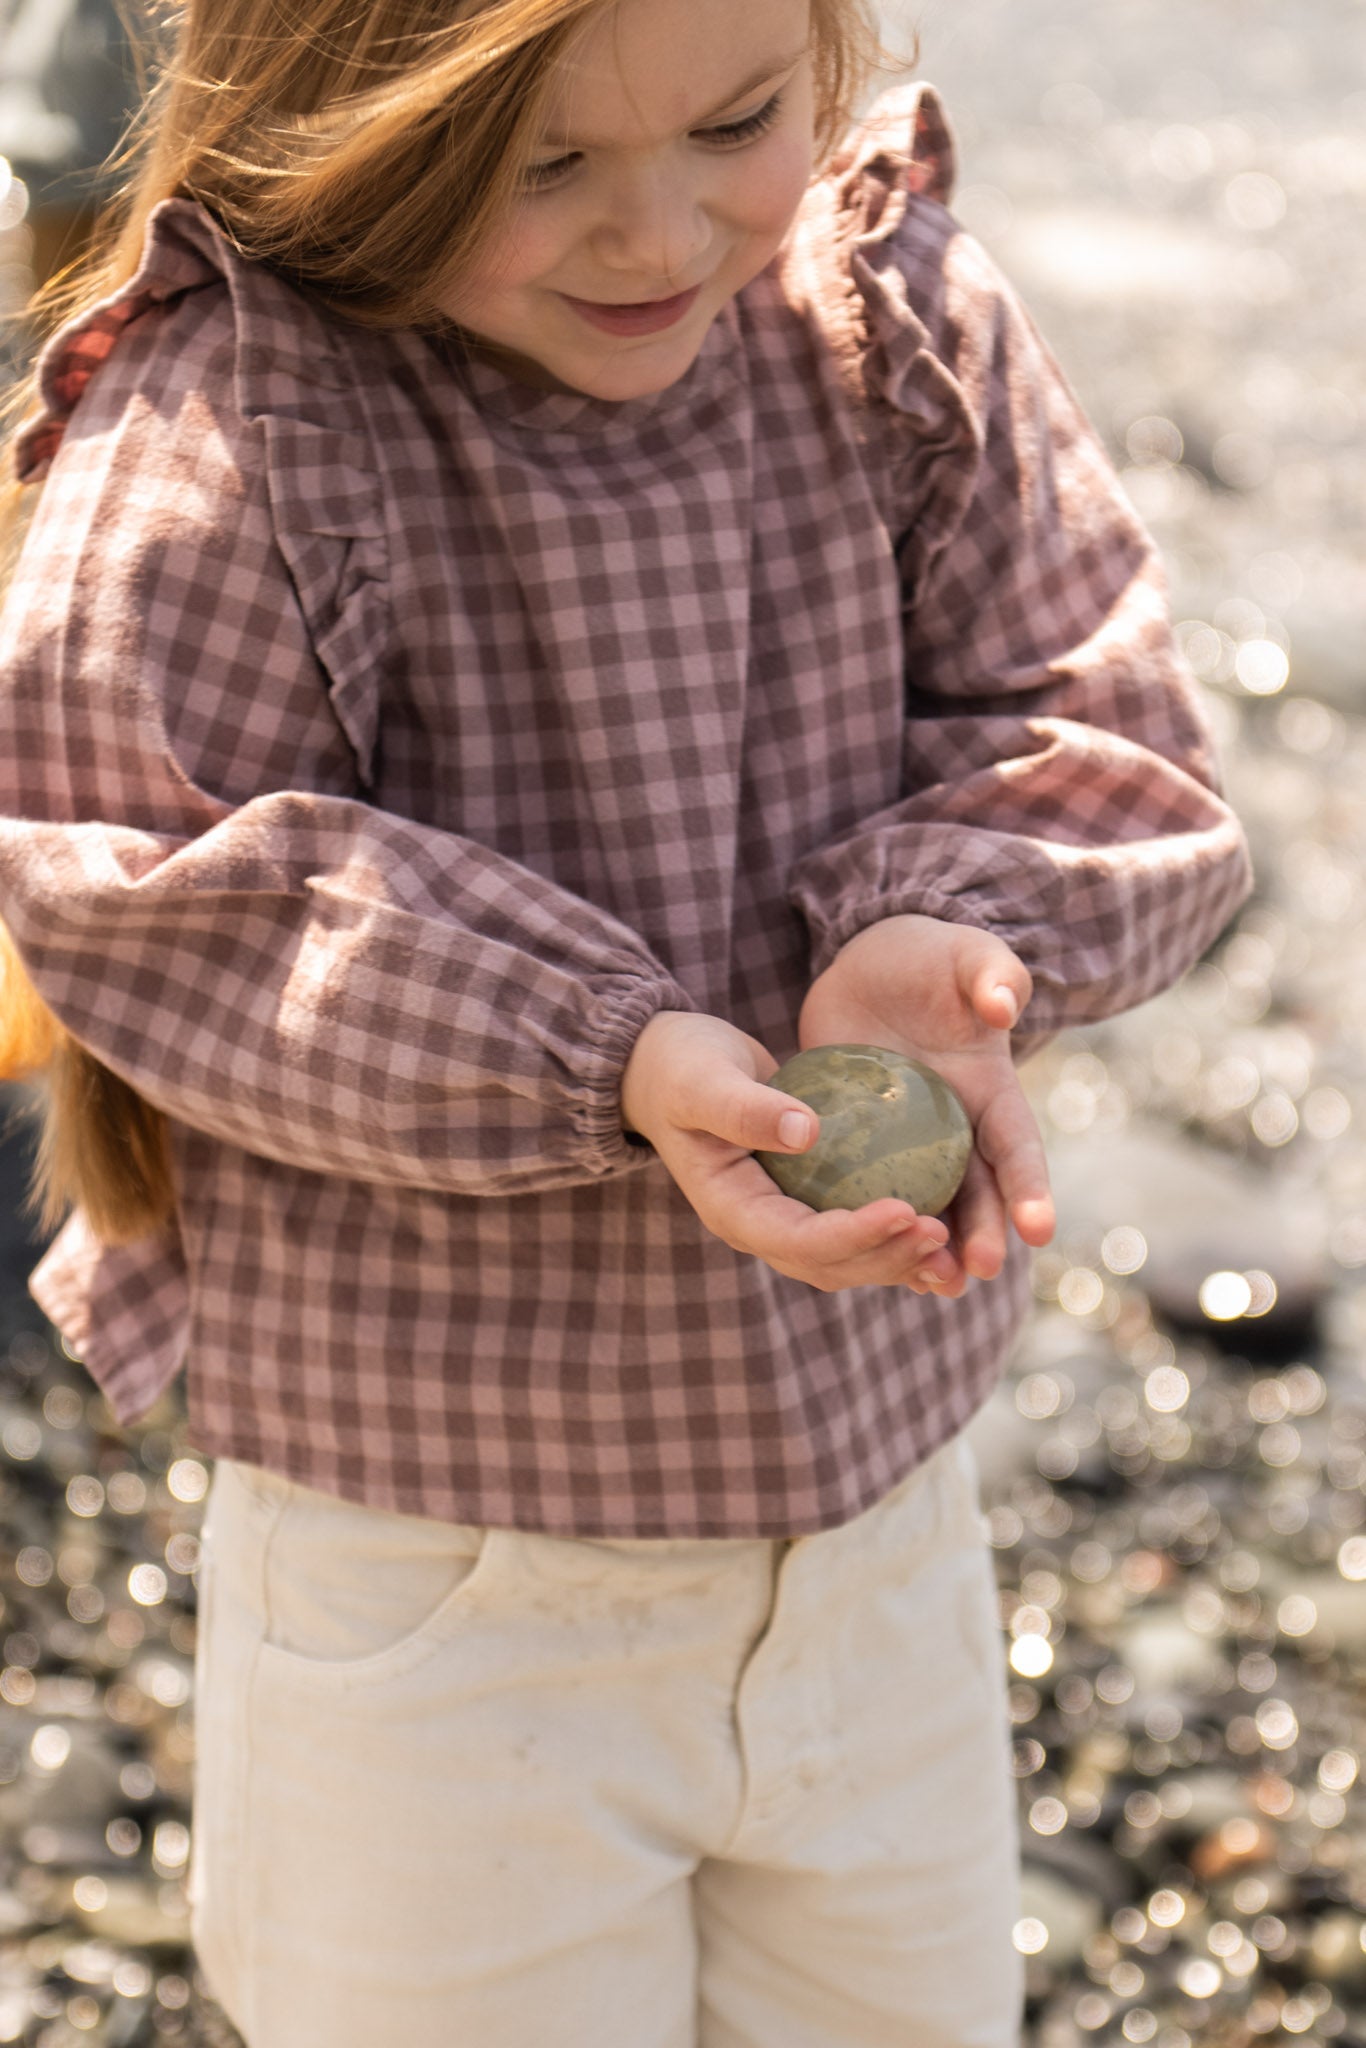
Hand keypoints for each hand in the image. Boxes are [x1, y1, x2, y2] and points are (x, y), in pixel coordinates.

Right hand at [620, 1010, 954, 1292]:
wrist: (669, 1070)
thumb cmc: (682, 1068)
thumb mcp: (703, 1081)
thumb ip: (745, 1108)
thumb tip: (806, 1131)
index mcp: (731, 1209)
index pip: (798, 1239)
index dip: (853, 1234)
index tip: (904, 1209)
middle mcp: (760, 1226)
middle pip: (829, 1264)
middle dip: (886, 1255)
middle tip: (940, 1232)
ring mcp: (783, 1218)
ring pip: (847, 1259)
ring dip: (897, 1257)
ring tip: (949, 1240)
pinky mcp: (806, 1201)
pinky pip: (854, 1231)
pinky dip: (894, 1237)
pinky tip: (942, 1226)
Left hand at [797, 915, 1055, 1294]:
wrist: (872, 966)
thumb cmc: (932, 957)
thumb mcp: (966, 956)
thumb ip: (993, 975)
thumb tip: (1004, 1007)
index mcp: (992, 1094)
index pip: (1018, 1148)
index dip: (1030, 1188)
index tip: (1039, 1229)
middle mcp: (959, 1130)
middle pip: (979, 1194)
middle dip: (985, 1235)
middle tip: (979, 1272)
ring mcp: (910, 1144)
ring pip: (930, 1208)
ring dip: (936, 1249)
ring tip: (936, 1288)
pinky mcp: (863, 1148)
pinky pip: (870, 1194)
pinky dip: (877, 1229)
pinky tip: (870, 1265)